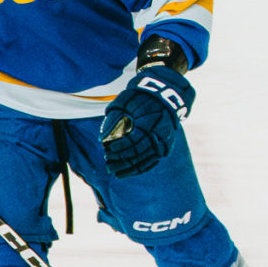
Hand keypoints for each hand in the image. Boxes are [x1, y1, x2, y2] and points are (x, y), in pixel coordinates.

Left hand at [100, 63, 194, 179]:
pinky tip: (128, 172)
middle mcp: (159, 134)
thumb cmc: (141, 97)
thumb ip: (113, 119)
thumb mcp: (125, 102)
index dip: (119, 146)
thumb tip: (101, 139)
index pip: (133, 140)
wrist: (165, 94)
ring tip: (115, 171)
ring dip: (129, 168)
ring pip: (146, 160)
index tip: (108, 148)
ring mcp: (164, 141)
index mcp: (149, 122)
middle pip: (138, 153)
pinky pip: (152, 162)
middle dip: (121, 160)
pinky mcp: (166, 146)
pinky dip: (140, 168)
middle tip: (108, 164)